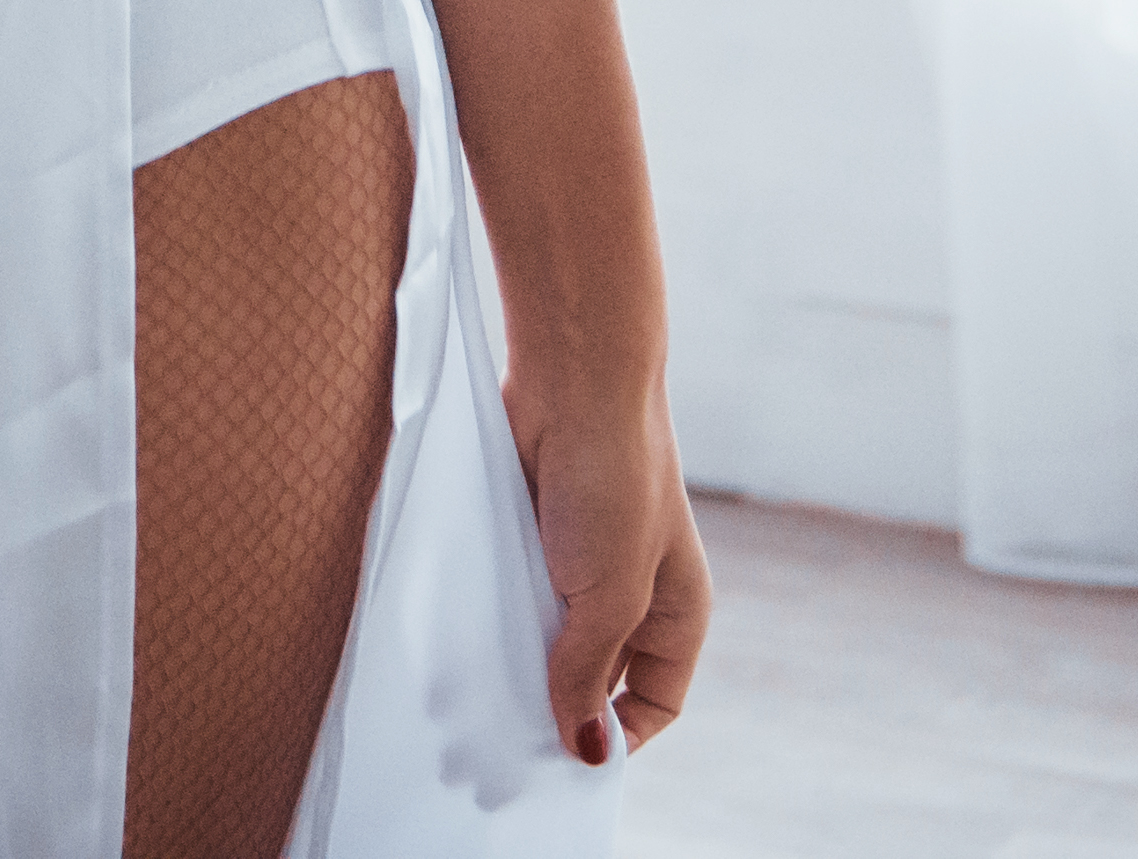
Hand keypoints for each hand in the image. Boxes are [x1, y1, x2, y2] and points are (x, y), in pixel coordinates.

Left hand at [510, 368, 707, 770]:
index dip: (618, 735)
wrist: (572, 379)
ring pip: (545, 639)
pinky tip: (462, 637)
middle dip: (556, 706)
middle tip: (506, 739)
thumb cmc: (613, 480)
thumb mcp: (609, 595)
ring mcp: (578, 565)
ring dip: (514, 663)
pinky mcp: (531, 538)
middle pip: (594, 677)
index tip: (568, 759)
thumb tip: (584, 750)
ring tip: (476, 692)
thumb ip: (587, 672)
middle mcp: (631, 595)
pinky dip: (489, 619)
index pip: (655, 703)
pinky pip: (510, 597)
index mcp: (675, 613)